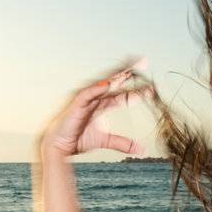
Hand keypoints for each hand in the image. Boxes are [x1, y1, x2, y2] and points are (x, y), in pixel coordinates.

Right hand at [38, 57, 154, 157]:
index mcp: (103, 105)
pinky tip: (108, 84)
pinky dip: (97, 89)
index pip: (122, 94)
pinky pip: (88, 94)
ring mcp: (87, 99)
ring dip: (115, 77)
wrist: (60, 146)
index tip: (151, 89)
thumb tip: (141, 149)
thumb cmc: (79, 138)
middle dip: (128, 73)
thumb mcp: (105, 141)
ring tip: (128, 71)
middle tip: (143, 62)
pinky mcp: (77, 104)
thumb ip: (122, 143)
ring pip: (103, 85)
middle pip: (115, 83)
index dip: (136, 91)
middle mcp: (96, 99)